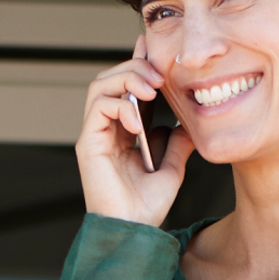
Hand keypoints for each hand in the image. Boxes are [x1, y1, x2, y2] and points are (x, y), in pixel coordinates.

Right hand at [75, 34, 194, 226]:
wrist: (134, 232)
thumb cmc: (149, 206)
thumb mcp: (173, 167)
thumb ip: (178, 142)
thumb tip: (191, 123)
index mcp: (126, 129)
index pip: (129, 86)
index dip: (140, 63)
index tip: (156, 47)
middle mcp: (108, 128)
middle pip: (112, 78)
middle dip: (136, 67)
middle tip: (160, 76)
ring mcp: (96, 134)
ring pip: (100, 85)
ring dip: (127, 79)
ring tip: (151, 89)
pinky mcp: (88, 143)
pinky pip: (98, 108)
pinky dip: (120, 105)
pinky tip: (138, 120)